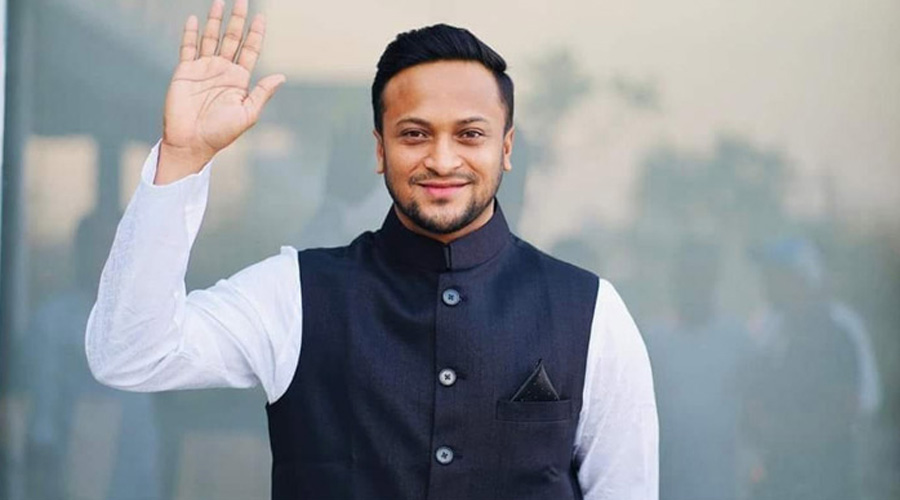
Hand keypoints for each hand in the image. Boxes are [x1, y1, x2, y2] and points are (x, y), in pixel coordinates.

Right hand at [156, 0, 285, 183]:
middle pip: (232, 39)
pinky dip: (191, 33)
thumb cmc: (221, 133)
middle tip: (242, 1)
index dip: (256, 33)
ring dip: (215, 21)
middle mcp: (222, 71)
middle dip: (237, 20)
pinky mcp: (185, 71)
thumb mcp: (247, 114)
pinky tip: (196, 19)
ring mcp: (203, 69)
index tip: (261, 17)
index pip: (250, 50)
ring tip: (220, 2)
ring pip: (211, 38)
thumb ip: (262, 93)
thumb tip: (281, 76)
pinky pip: (188, 48)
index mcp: (239, 80)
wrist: (191, 142)